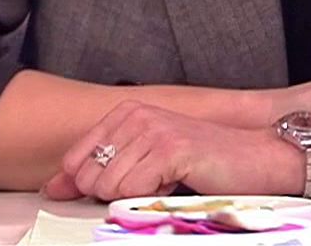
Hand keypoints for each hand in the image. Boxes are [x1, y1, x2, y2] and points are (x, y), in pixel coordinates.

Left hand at [45, 100, 297, 201]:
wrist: (257, 159)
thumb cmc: (205, 162)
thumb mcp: (143, 164)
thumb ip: (97, 172)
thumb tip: (53, 187)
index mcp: (126, 113)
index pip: (75, 161)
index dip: (93, 185)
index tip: (128, 183)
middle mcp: (136, 115)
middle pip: (88, 177)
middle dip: (116, 192)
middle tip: (153, 183)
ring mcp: (153, 129)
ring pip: (108, 186)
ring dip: (138, 195)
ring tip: (168, 181)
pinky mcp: (170, 148)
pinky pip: (132, 189)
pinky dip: (152, 197)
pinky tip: (176, 182)